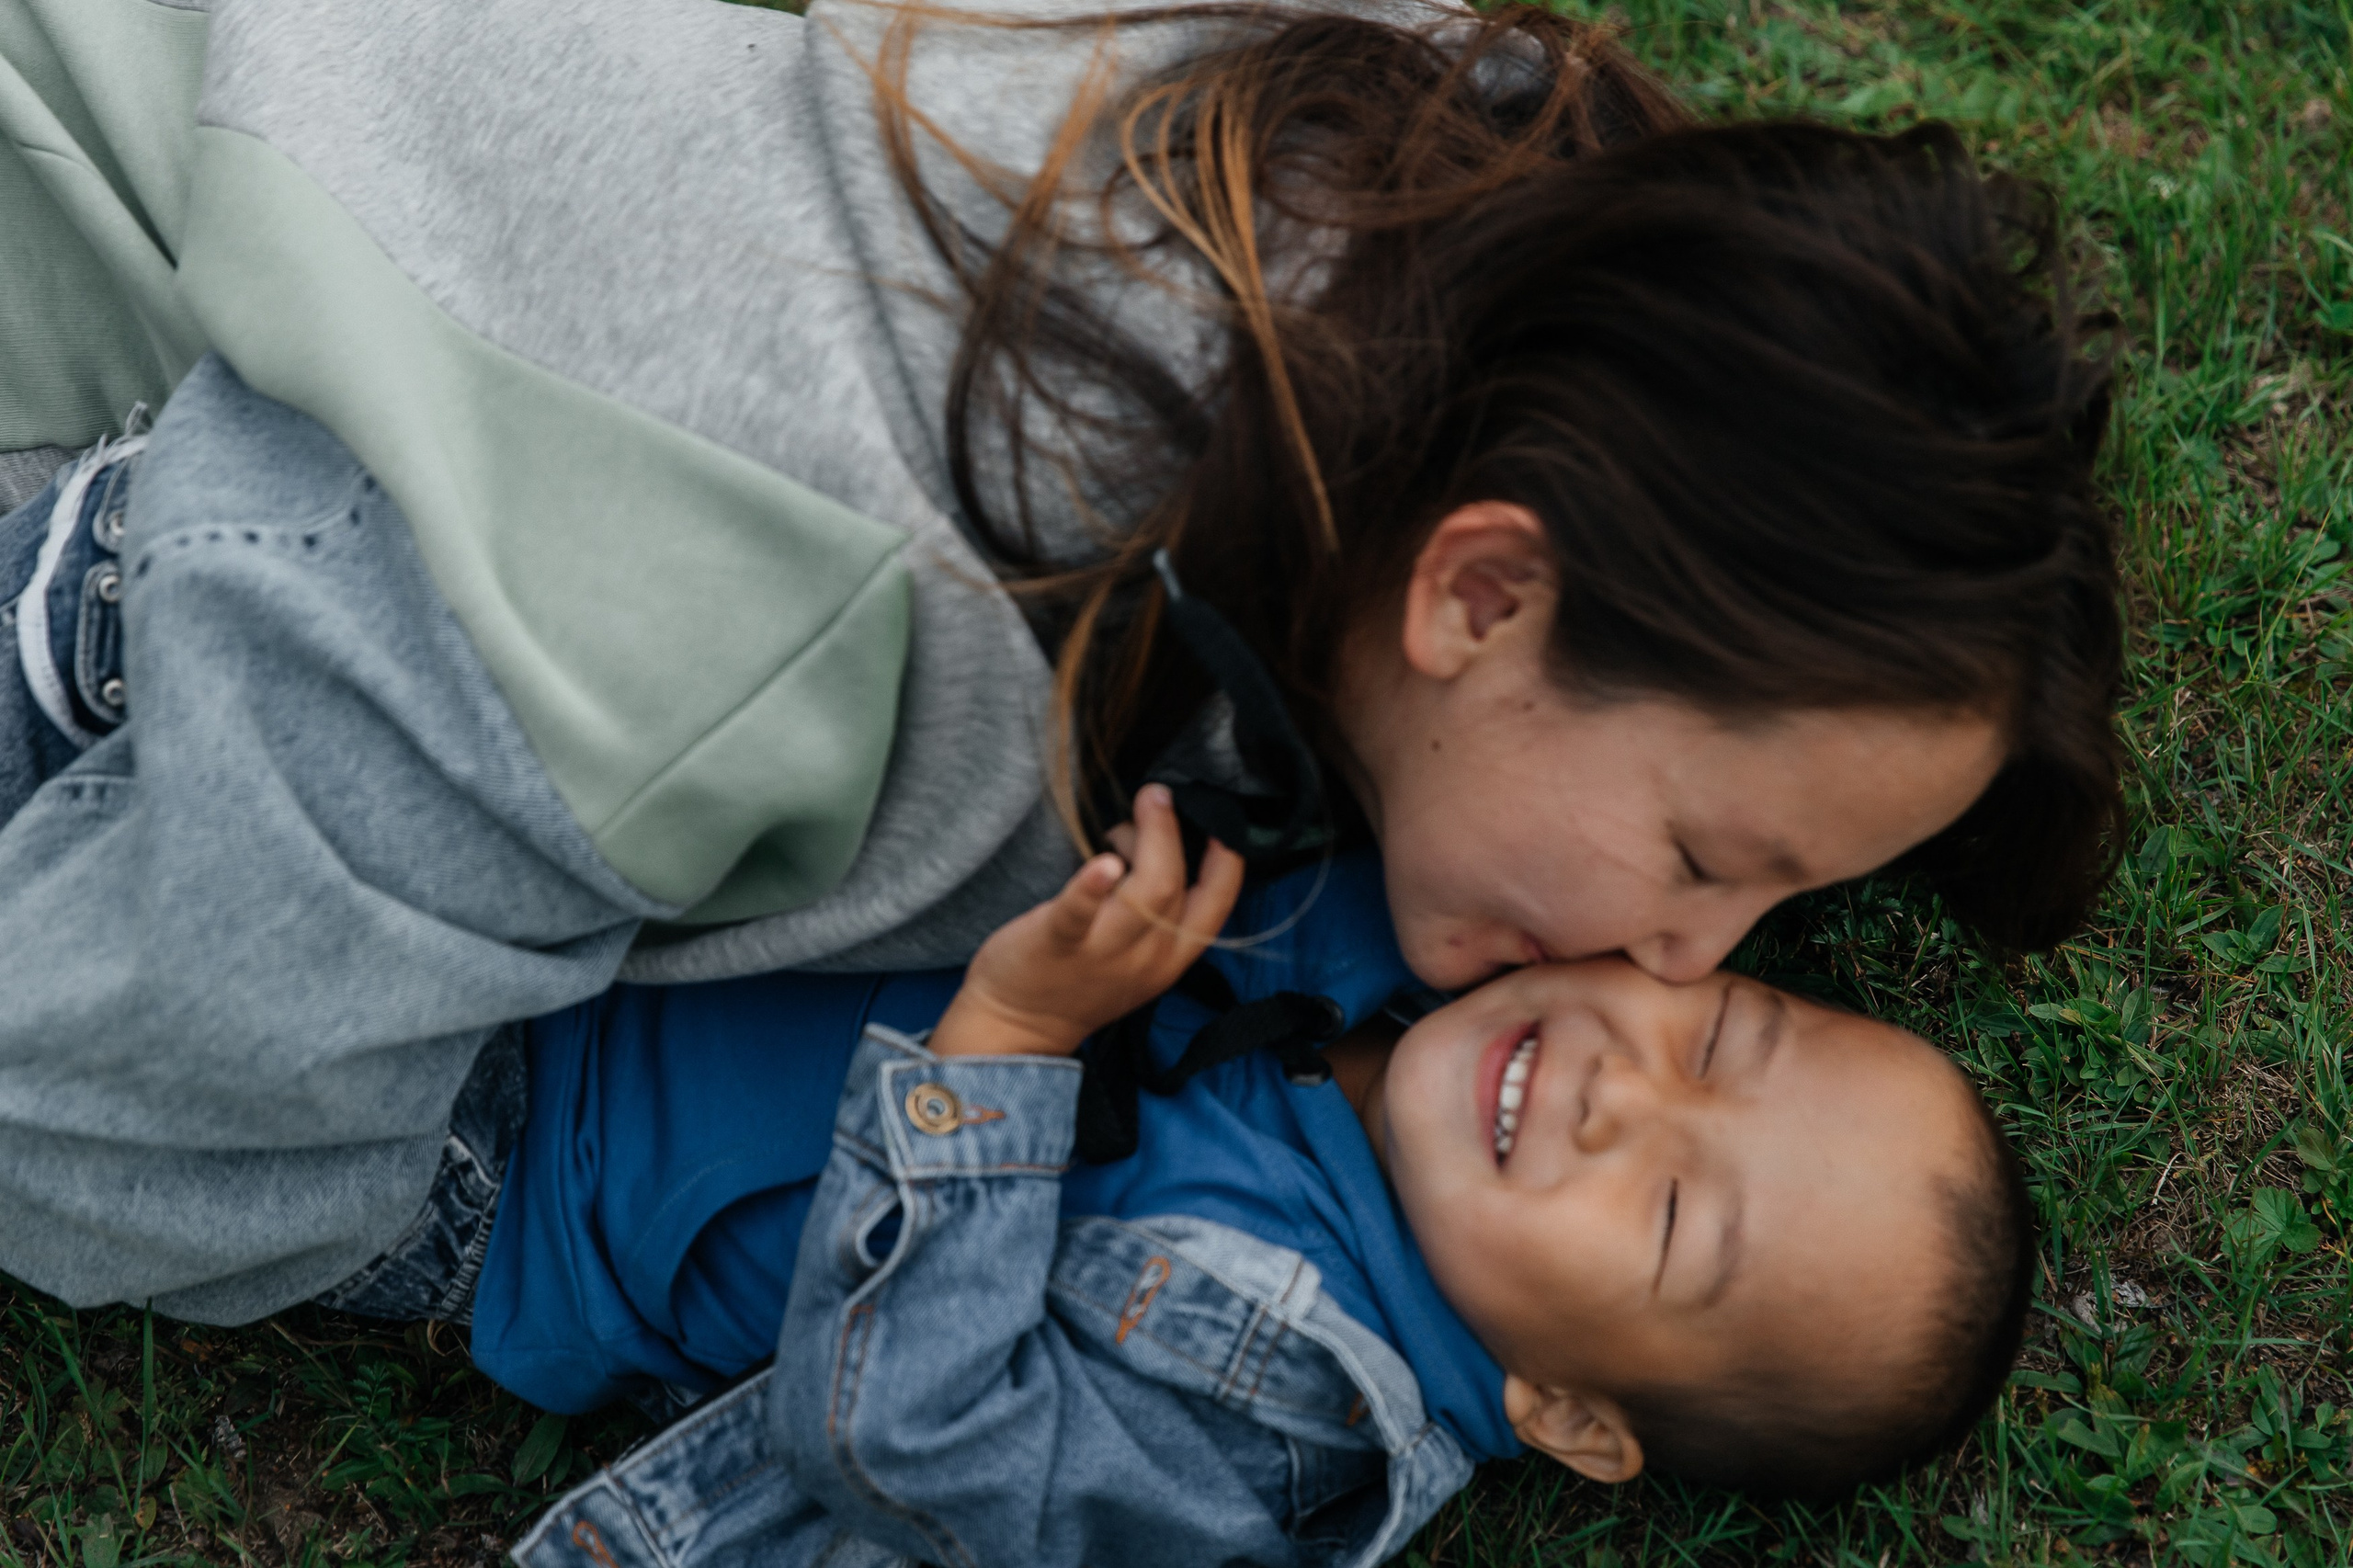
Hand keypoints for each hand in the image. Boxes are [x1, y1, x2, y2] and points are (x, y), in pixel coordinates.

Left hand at [930, 785, 1245, 1057]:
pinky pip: (1079, 913)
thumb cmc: (1081, 978)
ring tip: (1134, 810)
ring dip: (1145, 839)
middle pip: (1175, 885)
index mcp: (1172, 956)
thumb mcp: (1140, 956)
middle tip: (1155, 796)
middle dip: (1169, 832)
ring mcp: (1104, 952)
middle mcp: (1147, 956)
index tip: (1221, 823)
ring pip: (1146, 892)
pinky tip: (1103, 864)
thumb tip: (1161, 841)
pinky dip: (1093, 886)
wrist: (1020, 1026)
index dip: (1229, 861)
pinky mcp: (1059, 942)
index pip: (1217, 904)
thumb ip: (1158, 911)